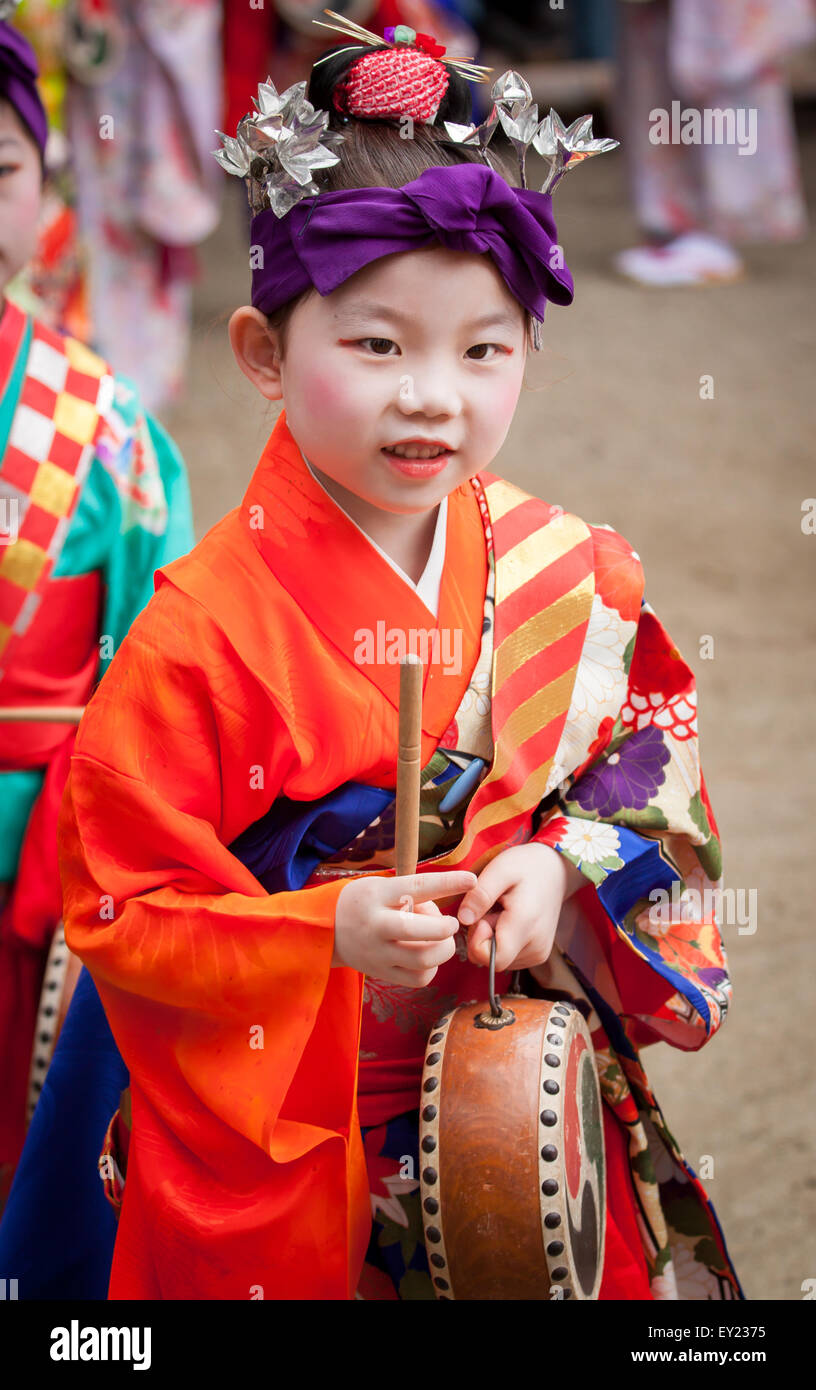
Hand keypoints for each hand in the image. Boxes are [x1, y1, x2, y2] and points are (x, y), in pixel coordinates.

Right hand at [333, 870, 476, 986]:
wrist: (328, 932)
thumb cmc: (364, 903)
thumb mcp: (380, 886)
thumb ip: (411, 894)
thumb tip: (441, 910)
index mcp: (377, 895)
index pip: (416, 887)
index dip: (447, 883)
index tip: (471, 880)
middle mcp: (375, 925)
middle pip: (415, 930)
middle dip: (442, 928)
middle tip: (451, 924)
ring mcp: (378, 953)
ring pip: (422, 960)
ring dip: (442, 949)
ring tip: (438, 940)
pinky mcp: (382, 974)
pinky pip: (419, 978)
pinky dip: (432, 967)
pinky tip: (427, 955)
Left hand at [456, 844, 583, 970]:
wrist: (555, 871)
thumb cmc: (525, 866)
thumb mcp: (500, 870)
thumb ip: (480, 894)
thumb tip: (464, 920)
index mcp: (526, 924)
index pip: (493, 960)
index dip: (477, 941)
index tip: (481, 916)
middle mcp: (536, 946)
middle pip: (492, 960)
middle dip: (482, 937)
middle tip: (491, 909)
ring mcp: (538, 953)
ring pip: (498, 960)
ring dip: (491, 939)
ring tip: (502, 912)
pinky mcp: (538, 955)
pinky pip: (507, 958)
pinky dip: (501, 941)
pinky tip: (508, 920)